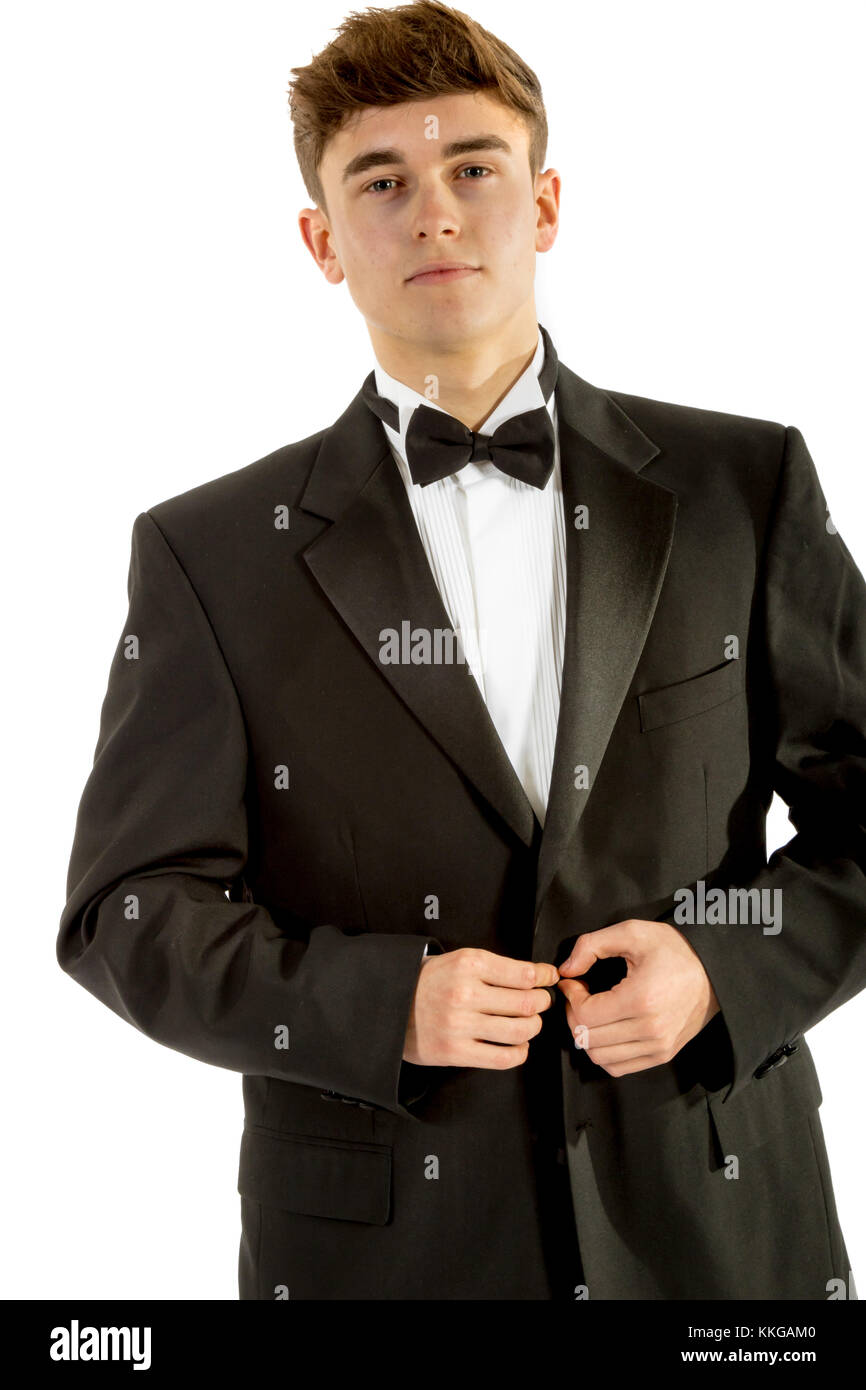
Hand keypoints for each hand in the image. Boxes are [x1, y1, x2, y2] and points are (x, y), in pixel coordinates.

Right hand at [403, 947, 559, 1068]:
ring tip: (528, 1023)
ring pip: (519, 1031)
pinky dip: (519, 1053)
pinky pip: (503, 1058)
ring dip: (533, 1027)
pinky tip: (517, 1045)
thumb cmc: (430, 981)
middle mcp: (465, 993)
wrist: (390, 1004)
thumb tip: (540, 974)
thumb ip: (498, 967)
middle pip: (526, 1003)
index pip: (524, 974)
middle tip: (541, 1002)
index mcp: (468, 964)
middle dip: (542, 1003)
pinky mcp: (455, 1051)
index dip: (545, 977)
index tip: (549, 978)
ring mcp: (460, 1025)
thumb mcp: (459, 960)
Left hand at [556, 919, 719, 1076]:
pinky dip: (604, 1052)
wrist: (715, 971)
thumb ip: (591, 945)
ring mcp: (658, 1046)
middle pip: (588, 1039)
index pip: (585, 1016)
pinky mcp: (663, 1054)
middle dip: (574, 1015)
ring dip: (587, 1035)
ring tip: (593, 1011)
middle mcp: (651, 1029)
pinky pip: (618, 1067)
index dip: (570, 997)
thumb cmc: (674, 950)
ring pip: (600, 1057)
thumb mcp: (632, 932)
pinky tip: (607, 1028)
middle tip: (579, 995)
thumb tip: (566, 970)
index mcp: (641, 999)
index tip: (574, 982)